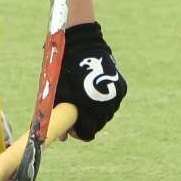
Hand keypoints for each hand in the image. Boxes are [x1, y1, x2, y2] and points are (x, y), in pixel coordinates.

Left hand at [55, 22, 125, 140]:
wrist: (81, 43)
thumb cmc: (65, 69)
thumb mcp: (58, 93)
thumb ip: (61, 115)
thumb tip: (62, 137)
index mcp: (90, 107)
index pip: (88, 133)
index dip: (78, 132)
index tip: (71, 128)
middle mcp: (107, 103)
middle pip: (99, 124)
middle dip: (87, 122)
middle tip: (76, 114)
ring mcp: (117, 95)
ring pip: (107, 113)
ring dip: (97, 111)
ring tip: (84, 101)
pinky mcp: (122, 86)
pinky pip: (113, 101)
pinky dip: (104, 100)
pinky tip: (93, 92)